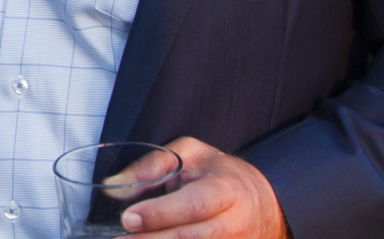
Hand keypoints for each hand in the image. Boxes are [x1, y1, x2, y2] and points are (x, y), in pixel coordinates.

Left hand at [123, 137, 285, 238]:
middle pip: (190, 238)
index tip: (128, 218)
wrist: (267, 205)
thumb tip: (116, 184)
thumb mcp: (193, 154)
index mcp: (227, 190)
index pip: (193, 205)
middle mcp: (234, 224)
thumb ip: (155, 164)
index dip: (160, 214)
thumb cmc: (224, 175)